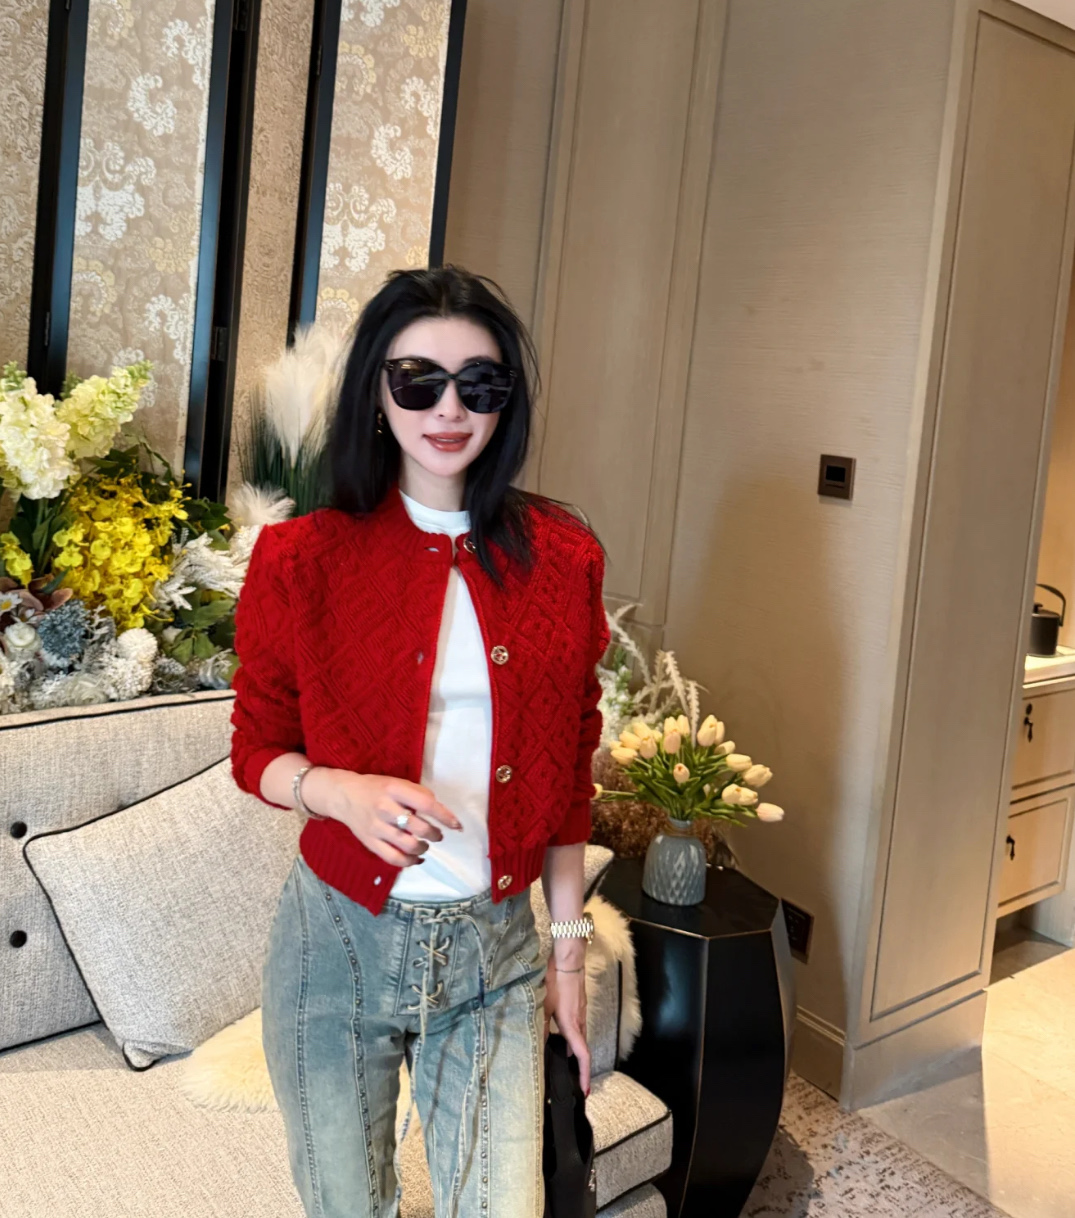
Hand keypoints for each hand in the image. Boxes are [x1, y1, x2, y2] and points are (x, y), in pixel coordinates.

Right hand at [306, 770, 461, 866]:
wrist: (344, 795)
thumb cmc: (376, 787)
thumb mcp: (397, 782)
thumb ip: (417, 794)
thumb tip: (438, 810)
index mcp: (394, 789)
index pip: (426, 805)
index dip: (445, 816)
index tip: (456, 825)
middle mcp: (385, 808)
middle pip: (419, 828)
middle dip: (435, 834)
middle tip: (438, 834)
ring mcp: (377, 828)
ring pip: (408, 846)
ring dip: (423, 848)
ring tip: (425, 845)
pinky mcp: (370, 843)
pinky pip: (393, 858)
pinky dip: (409, 862)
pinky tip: (416, 859)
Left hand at [544, 948, 590, 1096]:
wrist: (568, 959)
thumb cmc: (555, 980)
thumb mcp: (543, 1004)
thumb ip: (541, 1026)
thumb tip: (538, 1044)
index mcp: (571, 1025)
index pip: (582, 1055)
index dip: (583, 1074)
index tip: (585, 1089)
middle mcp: (579, 1021)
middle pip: (581, 1049)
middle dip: (577, 1066)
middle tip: (569, 1079)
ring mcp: (581, 1012)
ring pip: (579, 1037)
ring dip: (572, 1050)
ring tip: (560, 1057)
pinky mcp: (579, 1005)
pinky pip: (577, 1026)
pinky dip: (571, 1036)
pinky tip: (558, 1033)